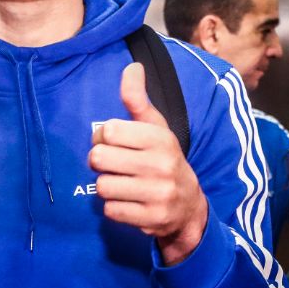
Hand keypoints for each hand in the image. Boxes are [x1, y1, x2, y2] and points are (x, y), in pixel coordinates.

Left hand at [88, 62, 207, 265]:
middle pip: (99, 158)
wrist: (189, 206)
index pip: (109, 131)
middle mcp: (161, 165)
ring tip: (121, 183)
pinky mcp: (151, 219)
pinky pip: (110, 210)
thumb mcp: (155, 127)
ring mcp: (158, 194)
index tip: (112, 142)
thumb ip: (137, 100)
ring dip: (106, 186)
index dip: (102, 137)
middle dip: (100, 162)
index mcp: (160, 138)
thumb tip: (132, 68)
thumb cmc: (163, 159)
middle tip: (113, 165)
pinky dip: (113, 207)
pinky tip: (128, 201)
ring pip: (102, 186)